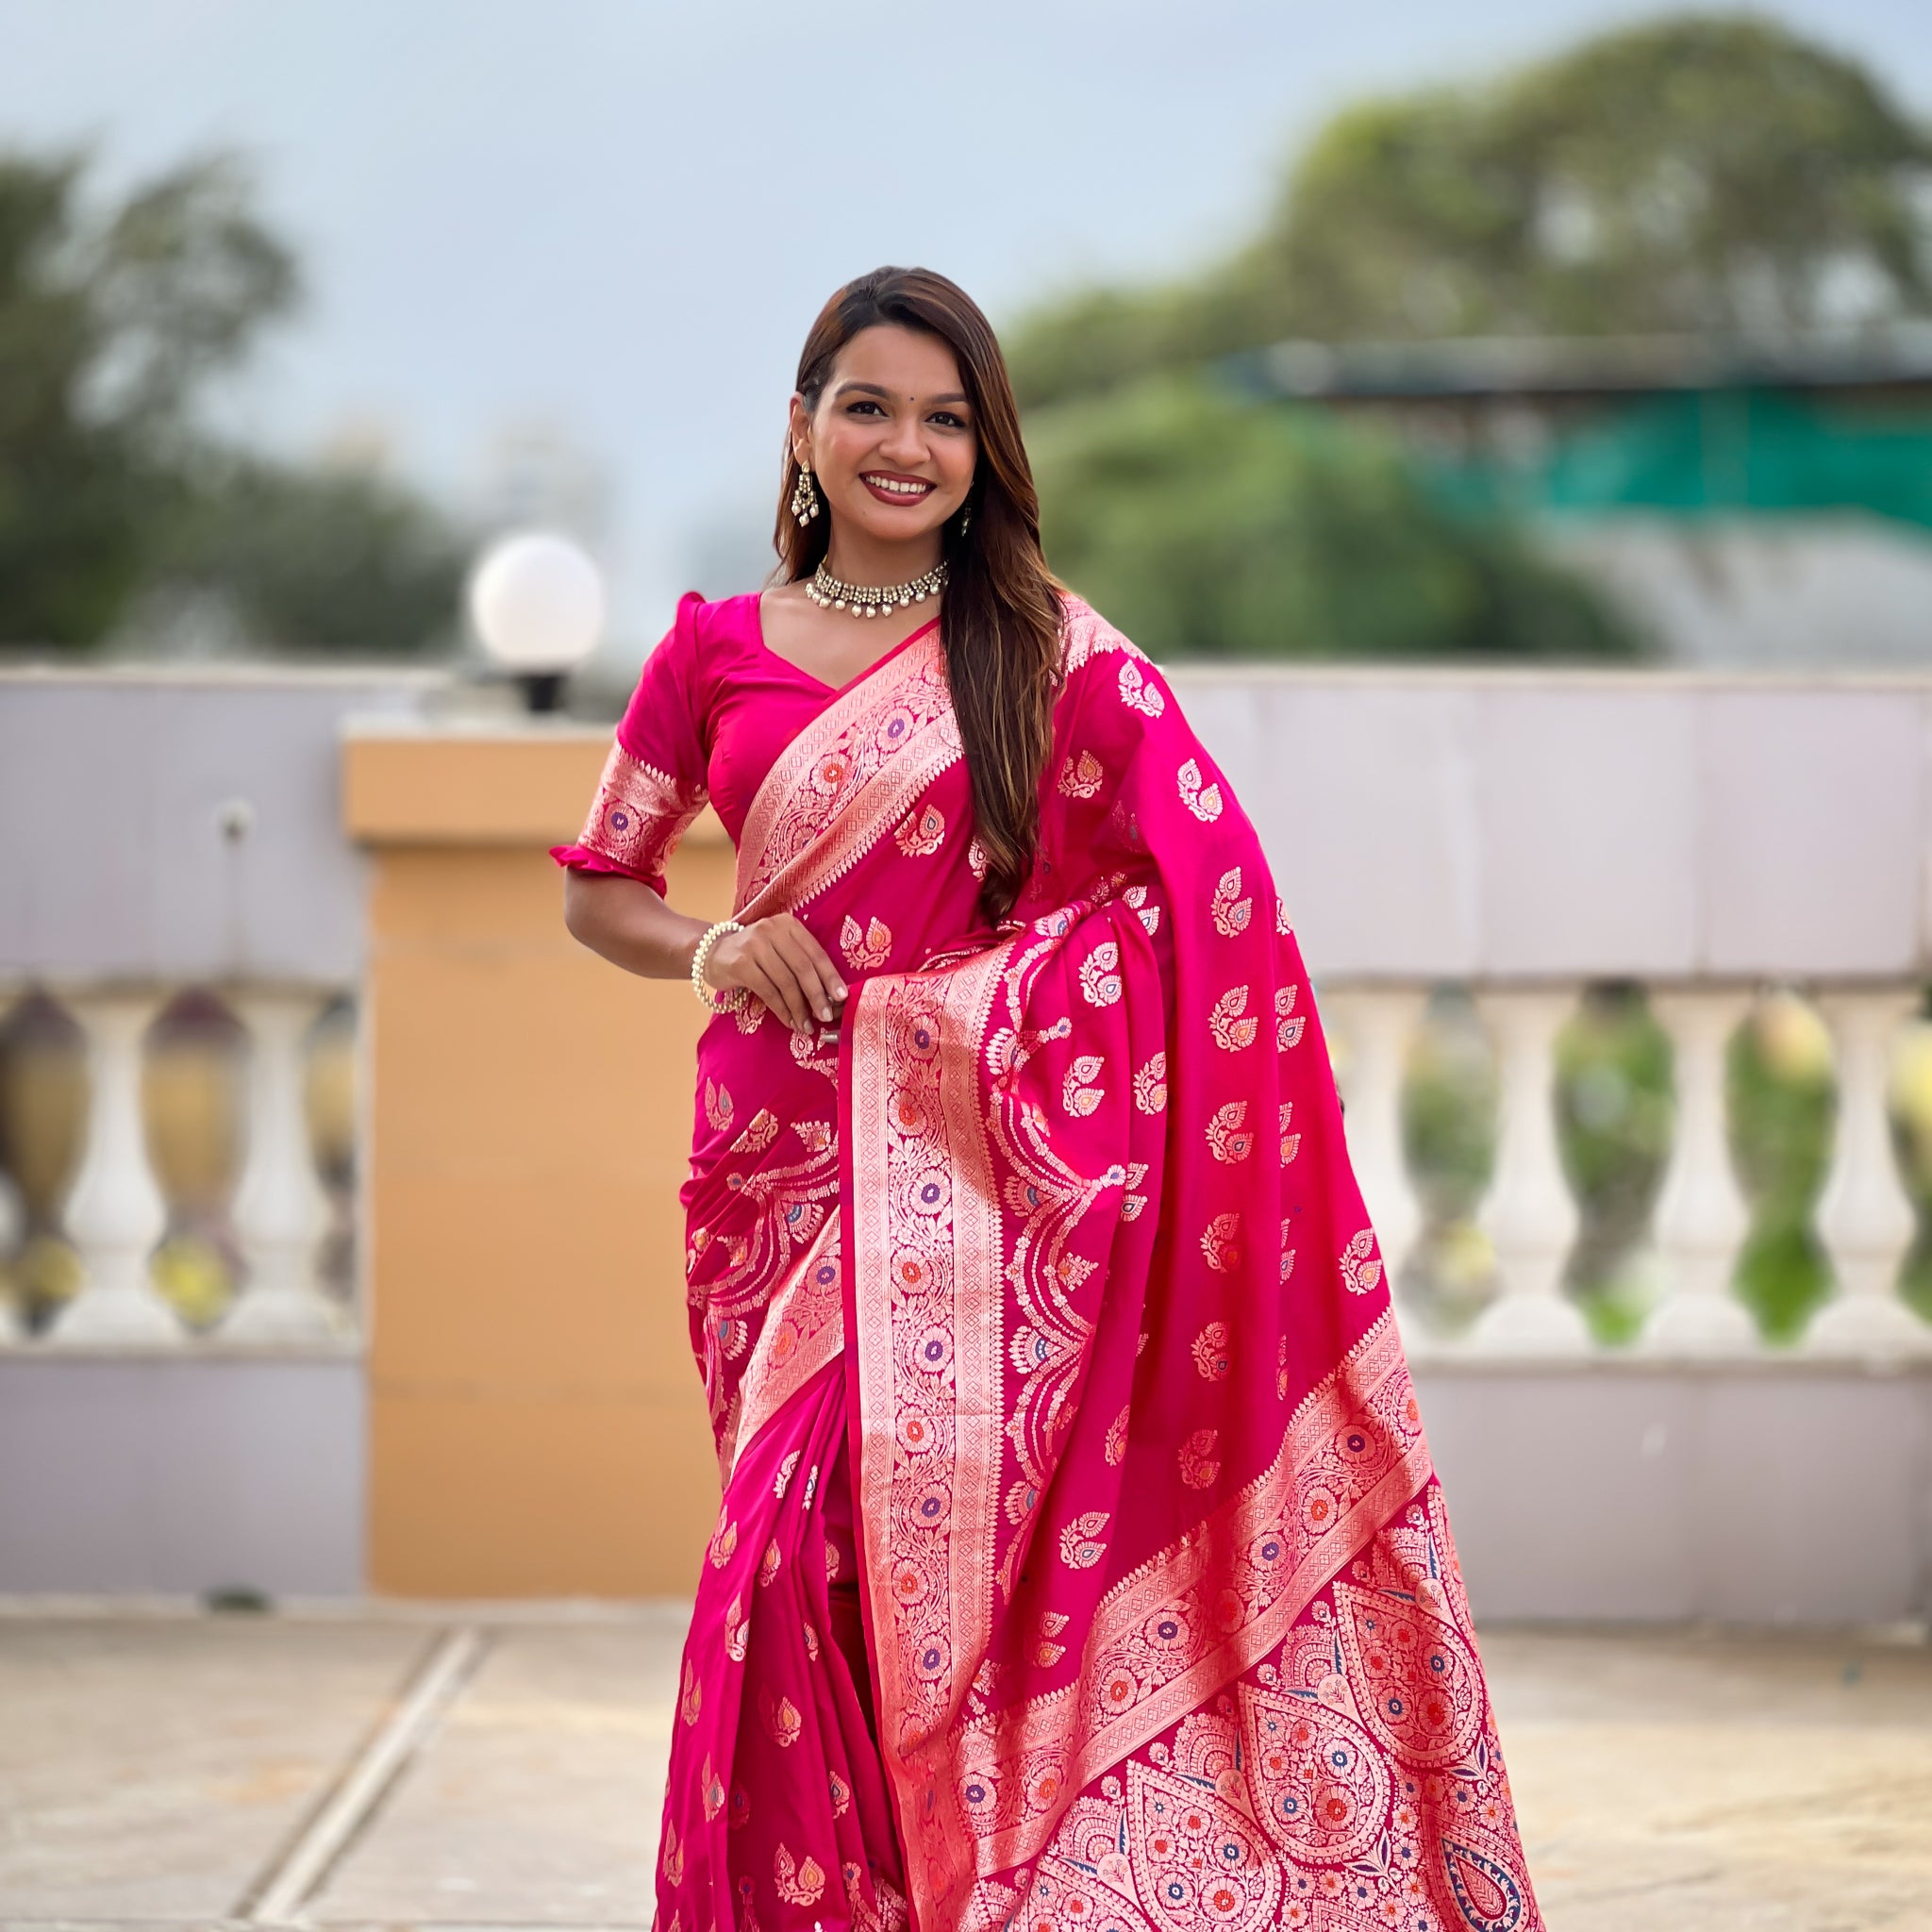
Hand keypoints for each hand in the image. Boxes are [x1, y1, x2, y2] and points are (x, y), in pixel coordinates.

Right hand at [704, 915, 847, 1031]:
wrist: (713, 952)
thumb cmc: (755, 954)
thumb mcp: (780, 949)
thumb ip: (801, 964)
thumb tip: (829, 997)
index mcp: (789, 925)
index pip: (815, 953)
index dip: (830, 977)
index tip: (842, 997)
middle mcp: (772, 930)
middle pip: (802, 968)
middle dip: (817, 996)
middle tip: (826, 1016)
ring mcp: (754, 945)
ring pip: (785, 982)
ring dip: (799, 1008)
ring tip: (806, 1025)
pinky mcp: (741, 963)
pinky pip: (768, 991)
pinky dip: (781, 1009)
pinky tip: (789, 1021)